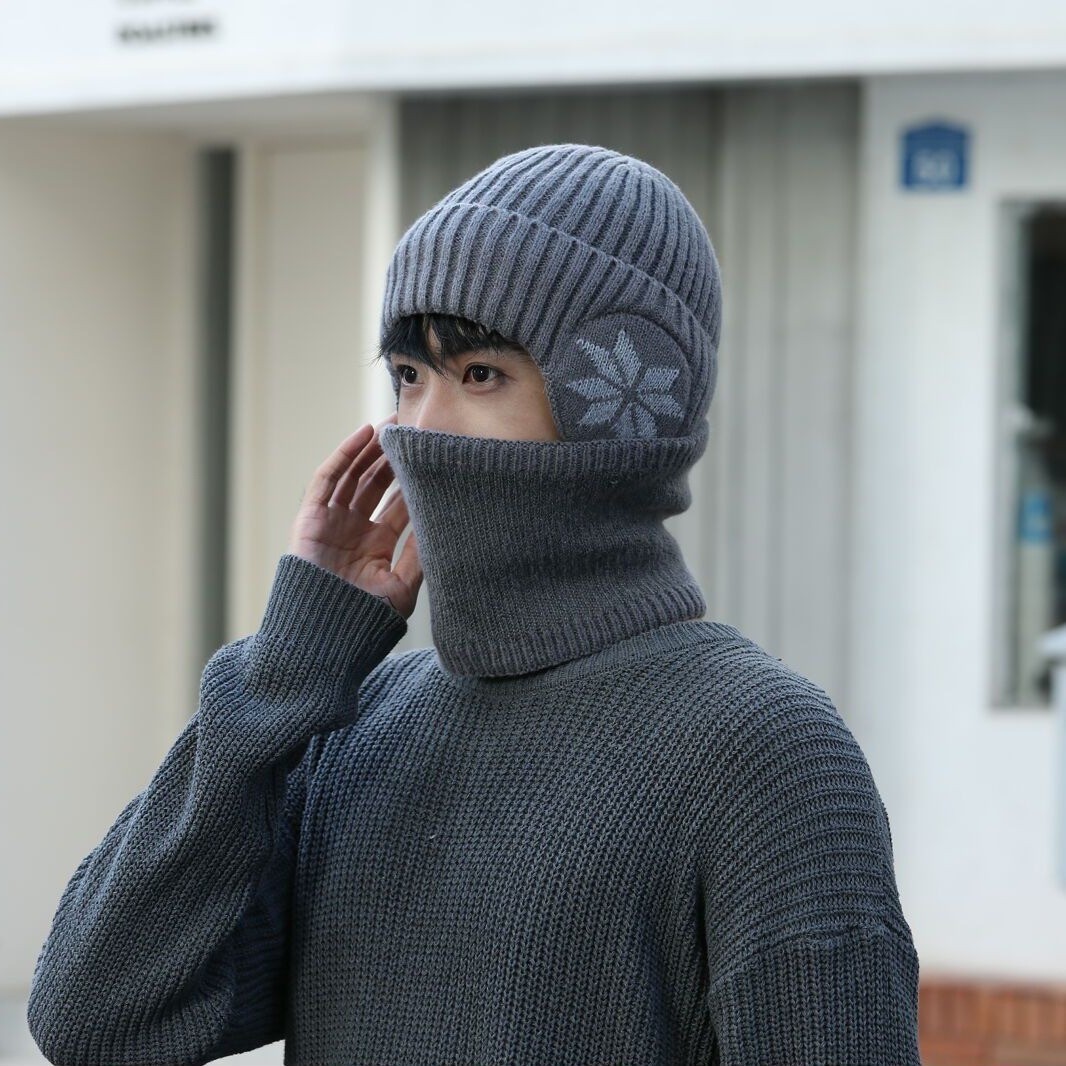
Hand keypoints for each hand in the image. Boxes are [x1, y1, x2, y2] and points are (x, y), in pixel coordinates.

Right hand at [287, 413, 422, 618]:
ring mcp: (332, 522)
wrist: (323, 638)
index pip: (400, 504)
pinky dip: (345, 454)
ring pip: (355, 475)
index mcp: (377, 545)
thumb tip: (448, 525)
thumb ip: (421, 555)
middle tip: (418, 429)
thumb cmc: (365, 621)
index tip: (437, 458)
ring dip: (374, 448)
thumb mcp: (403, 587)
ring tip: (396, 423)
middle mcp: (355, 529)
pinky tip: (366, 434)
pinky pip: (328, 479)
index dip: (416, 480)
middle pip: (378, 483)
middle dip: (396, 457)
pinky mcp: (311, 518)